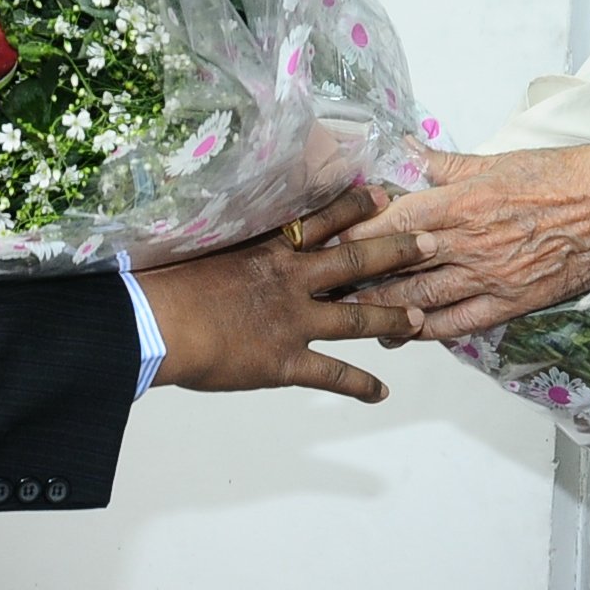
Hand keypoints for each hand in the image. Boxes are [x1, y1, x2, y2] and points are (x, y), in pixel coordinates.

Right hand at [136, 186, 427, 403]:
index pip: (323, 221)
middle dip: (398, 252)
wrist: (156, 321)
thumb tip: (235, 233)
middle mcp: (292, 279)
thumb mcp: (204, 247)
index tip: (384, 196)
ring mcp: (294, 321)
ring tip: (421, 319)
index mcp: (270, 248)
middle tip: (434, 243)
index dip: (357, 207)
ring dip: (391, 317)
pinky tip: (381, 393)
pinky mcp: (286, 361)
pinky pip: (333, 374)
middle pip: (357, 260)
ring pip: (358, 317)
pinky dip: (360, 385)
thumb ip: (232, 244)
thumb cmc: (167, 282)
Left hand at [342, 145, 589, 341]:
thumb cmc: (559, 175)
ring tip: (347, 313)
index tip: (320, 238)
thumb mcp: (495, 160)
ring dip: (380, 309)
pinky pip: (458, 324)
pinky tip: (400, 333)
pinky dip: (425, 331)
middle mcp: (468, 243)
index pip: (390, 221)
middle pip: (395, 267)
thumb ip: (442, 164)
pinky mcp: (510, 303)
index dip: (351, 232)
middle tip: (320, 284)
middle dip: (354, 277)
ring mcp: (489, 277)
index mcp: (461, 202)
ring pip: (419, 300)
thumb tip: (402, 150)